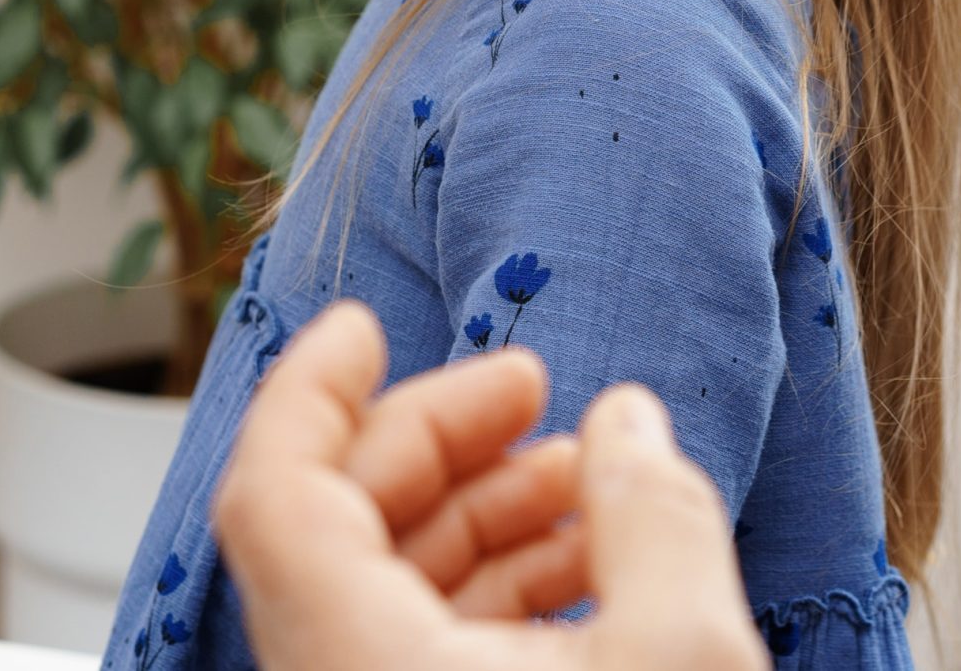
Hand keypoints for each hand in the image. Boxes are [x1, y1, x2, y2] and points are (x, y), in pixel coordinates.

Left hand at [216, 301, 768, 670]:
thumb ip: (654, 517)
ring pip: (382, 595)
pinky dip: (493, 599)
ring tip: (592, 481)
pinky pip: (420, 656)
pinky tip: (594, 572)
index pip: (273, 495)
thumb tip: (628, 419)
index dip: (310, 389)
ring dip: (481, 517)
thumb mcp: (687, 657)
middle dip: (439, 439)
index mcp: (359, 665)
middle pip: (335, 528)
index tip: (363, 323)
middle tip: (534, 388)